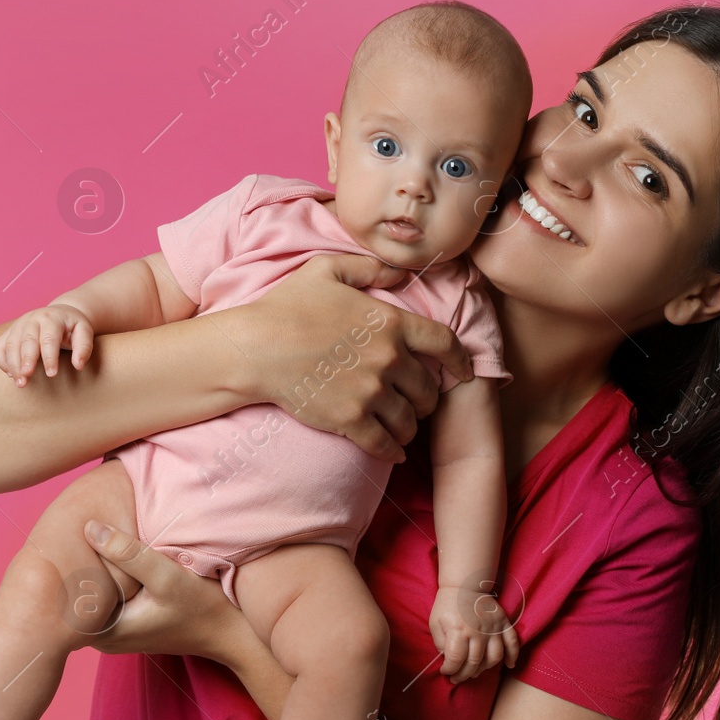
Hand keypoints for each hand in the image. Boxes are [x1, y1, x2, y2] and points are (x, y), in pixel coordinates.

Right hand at [0, 304, 93, 384]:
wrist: (60, 313)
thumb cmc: (72, 327)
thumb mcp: (84, 331)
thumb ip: (84, 347)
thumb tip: (79, 365)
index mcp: (51, 318)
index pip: (48, 338)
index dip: (49, 357)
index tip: (51, 374)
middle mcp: (32, 319)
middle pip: (26, 341)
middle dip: (25, 361)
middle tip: (26, 379)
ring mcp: (18, 325)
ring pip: (10, 344)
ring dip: (13, 365)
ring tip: (20, 383)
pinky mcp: (10, 332)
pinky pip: (0, 346)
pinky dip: (2, 361)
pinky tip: (11, 374)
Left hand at [80, 519, 257, 663]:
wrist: (232, 633)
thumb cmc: (203, 607)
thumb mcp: (166, 576)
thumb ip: (128, 554)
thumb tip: (89, 528)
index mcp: (103, 632)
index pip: (69, 592)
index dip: (69, 560)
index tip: (68, 532)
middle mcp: (102, 636)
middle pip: (78, 591)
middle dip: (79, 560)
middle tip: (76, 524)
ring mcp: (114, 630)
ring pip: (92, 590)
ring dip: (94, 564)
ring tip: (92, 532)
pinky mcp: (126, 621)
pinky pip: (106, 592)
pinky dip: (107, 571)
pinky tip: (110, 548)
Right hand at [218, 254, 473, 462]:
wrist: (255, 349)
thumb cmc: (286, 307)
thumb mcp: (327, 270)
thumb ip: (369, 268)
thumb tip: (401, 272)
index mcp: (389, 323)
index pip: (444, 343)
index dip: (460, 359)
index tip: (464, 370)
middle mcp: (389, 359)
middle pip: (428, 388)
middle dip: (428, 397)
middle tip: (420, 401)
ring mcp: (371, 392)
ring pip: (410, 419)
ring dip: (410, 425)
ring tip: (404, 425)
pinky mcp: (351, 420)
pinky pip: (385, 443)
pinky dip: (393, 450)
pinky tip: (394, 451)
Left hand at [430, 584, 519, 684]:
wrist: (464, 584)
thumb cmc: (447, 605)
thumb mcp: (435, 623)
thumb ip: (440, 644)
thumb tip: (448, 660)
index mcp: (459, 631)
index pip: (456, 660)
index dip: (449, 670)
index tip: (445, 671)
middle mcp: (478, 632)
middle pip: (474, 663)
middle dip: (463, 675)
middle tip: (457, 678)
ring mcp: (493, 628)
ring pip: (494, 658)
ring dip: (484, 669)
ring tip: (474, 673)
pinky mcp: (503, 623)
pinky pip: (513, 642)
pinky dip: (513, 656)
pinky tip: (509, 665)